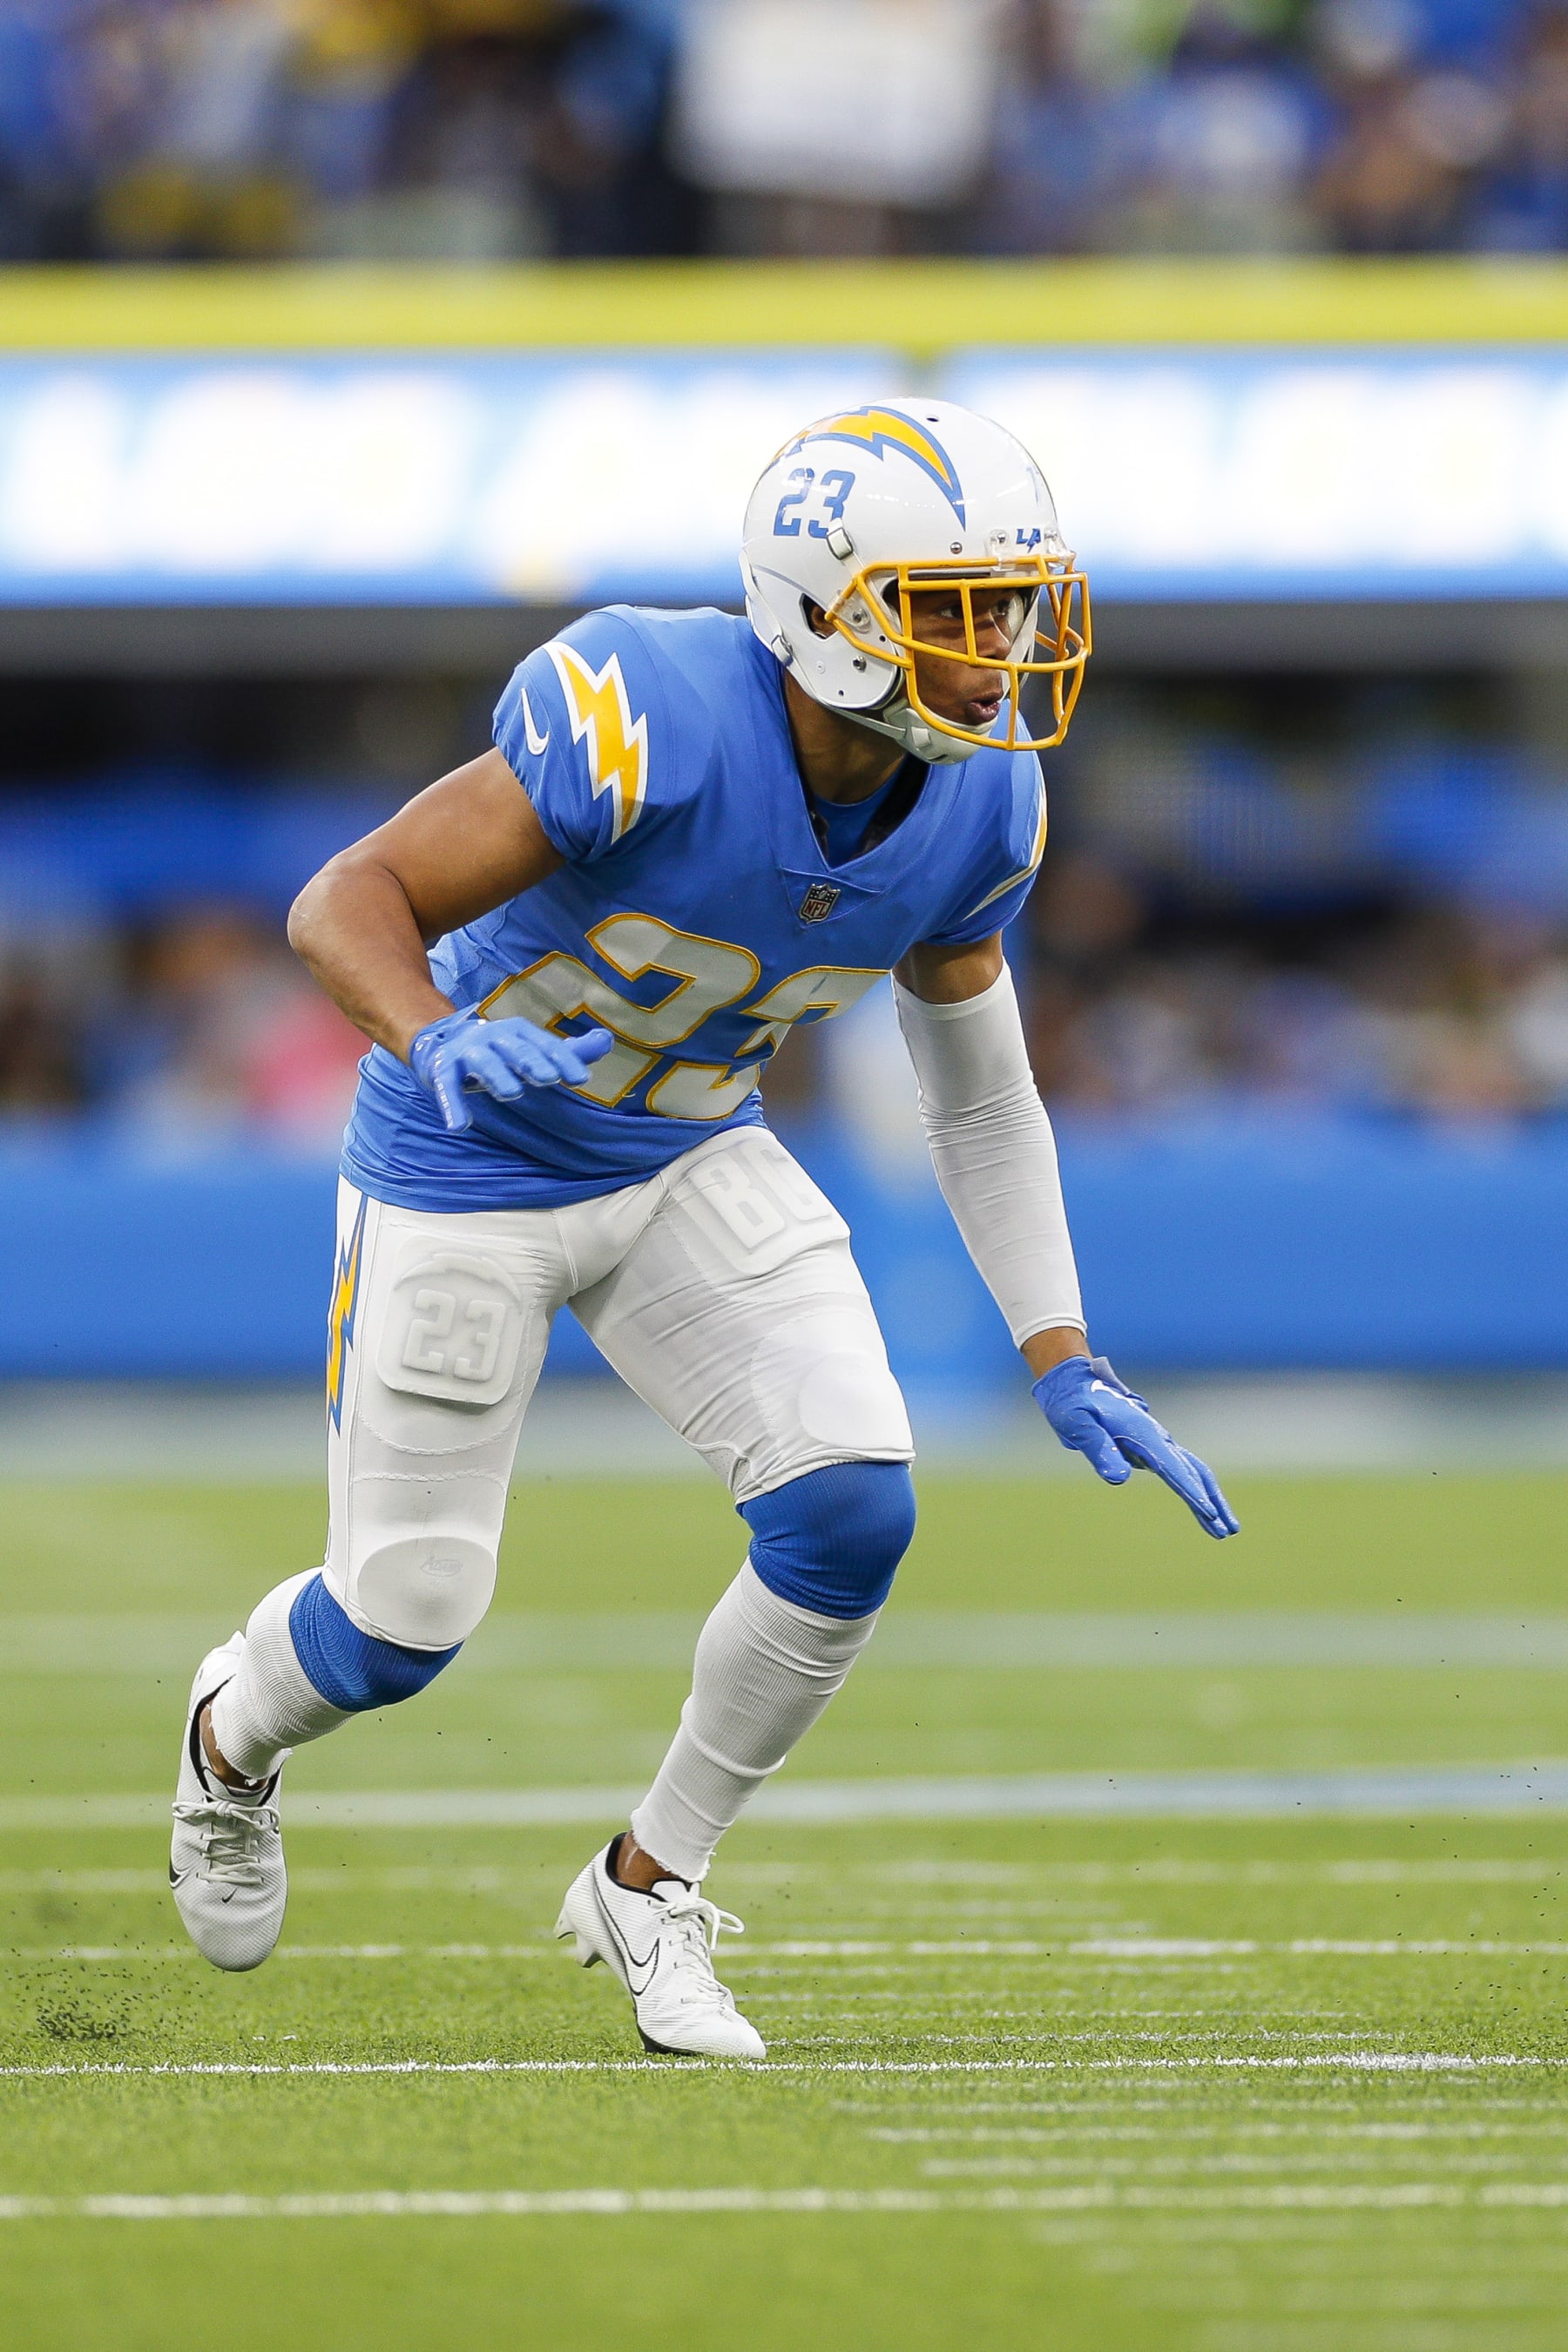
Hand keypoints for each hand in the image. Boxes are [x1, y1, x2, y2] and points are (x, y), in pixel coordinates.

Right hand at [408, 1012, 613, 1133]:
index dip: (564, 1059)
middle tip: (549, 1078)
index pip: (546, 1044)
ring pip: (484, 1062)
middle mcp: (493, 1036)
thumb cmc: (500, 1051)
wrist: (442, 1043)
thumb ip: (570, 1051)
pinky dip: (451, 1105)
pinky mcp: (443, 1069)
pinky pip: (447, 1087)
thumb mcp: (533, 1049)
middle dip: (532, 1061)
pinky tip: (459, 1126)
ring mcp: (467, 1051)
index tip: (582, 1079)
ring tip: (512, 1094)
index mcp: (519, 1031)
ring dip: (497, 1075)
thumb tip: (607, 1040)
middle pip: (516, 1048)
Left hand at [1033, 1354, 1238, 1539]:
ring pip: (1193, 1472)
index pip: (1172, 1467)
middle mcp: (1157, 1438)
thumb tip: (1119, 1479)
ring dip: (1210, 1498)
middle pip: (1194, 1471)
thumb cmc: (1073, 1404)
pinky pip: (1180, 1472)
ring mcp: (1156, 1443)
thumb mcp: (1079, 1425)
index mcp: (1142, 1433)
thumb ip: (1099, 1449)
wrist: (1075, 1384)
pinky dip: (1194, 1490)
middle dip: (1212, 1501)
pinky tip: (1202, 1509)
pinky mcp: (1151, 1449)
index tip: (1208, 1513)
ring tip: (1227, 1530)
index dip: (1191, 1491)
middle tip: (1228, 1531)